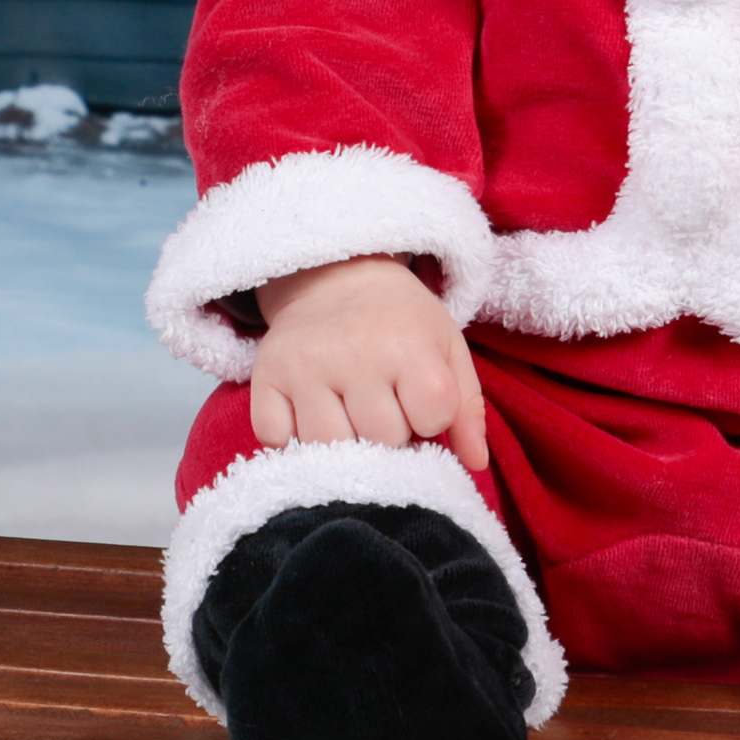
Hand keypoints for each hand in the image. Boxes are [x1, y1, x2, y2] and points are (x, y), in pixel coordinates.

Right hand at [250, 255, 488, 470]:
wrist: (335, 275)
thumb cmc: (401, 321)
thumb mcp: (447, 347)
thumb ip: (467, 408)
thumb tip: (474, 464)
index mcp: (407, 345)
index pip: (432, 418)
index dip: (431, 418)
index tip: (420, 398)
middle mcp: (354, 354)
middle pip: (383, 440)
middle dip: (390, 433)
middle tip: (384, 403)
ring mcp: (305, 367)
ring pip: (331, 449)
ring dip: (346, 443)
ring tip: (352, 412)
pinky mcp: (265, 376)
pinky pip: (278, 440)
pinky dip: (293, 439)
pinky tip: (311, 413)